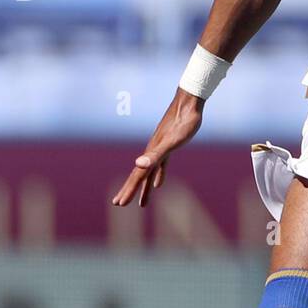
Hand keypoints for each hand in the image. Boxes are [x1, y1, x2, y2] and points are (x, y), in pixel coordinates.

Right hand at [112, 90, 204, 207]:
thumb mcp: (172, 141)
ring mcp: (160, 148)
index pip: (137, 176)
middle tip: (118, 204)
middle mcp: (152, 151)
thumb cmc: (184, 122)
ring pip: (148, 172)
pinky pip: (160, 165)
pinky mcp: (170, 145)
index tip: (118, 204)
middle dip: (129, 191)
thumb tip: (138, 165)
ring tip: (141, 204)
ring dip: (144, 187)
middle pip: (138, 175)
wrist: (189, 102)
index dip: (129, 191)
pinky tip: (158, 184)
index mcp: (151, 153)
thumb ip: (156, 155)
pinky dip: (158, 176)